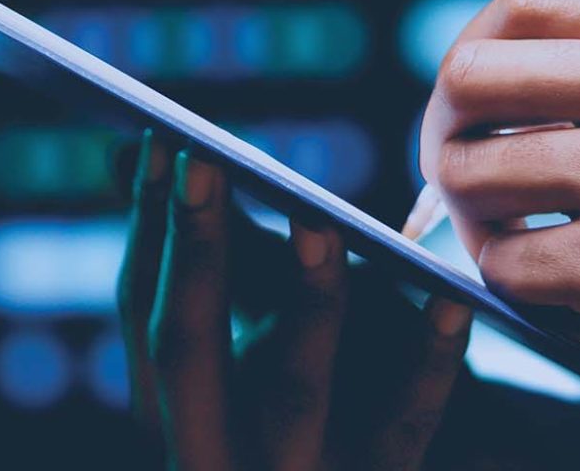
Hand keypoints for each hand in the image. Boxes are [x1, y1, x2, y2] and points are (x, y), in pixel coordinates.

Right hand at [117, 131, 476, 469]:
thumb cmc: (300, 393)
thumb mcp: (245, 335)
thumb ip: (207, 256)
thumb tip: (132, 152)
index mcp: (172, 416)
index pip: (145, 316)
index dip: (148, 229)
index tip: (160, 139)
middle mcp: (215, 455)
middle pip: (190, 353)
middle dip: (194, 251)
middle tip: (203, 158)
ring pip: (293, 389)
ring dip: (304, 299)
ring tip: (315, 221)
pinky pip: (408, 421)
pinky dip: (430, 357)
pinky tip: (447, 295)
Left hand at [420, 0, 579, 469]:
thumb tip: (505, 58)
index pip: (532, 0)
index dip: (476, 47)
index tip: (472, 100)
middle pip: (475, 75)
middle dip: (447, 134)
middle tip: (463, 178)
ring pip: (471, 174)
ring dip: (481, 224)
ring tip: (532, 248)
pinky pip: (503, 265)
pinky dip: (523, 293)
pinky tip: (577, 303)